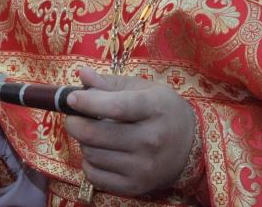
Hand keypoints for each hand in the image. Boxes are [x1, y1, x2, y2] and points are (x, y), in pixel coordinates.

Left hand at [63, 67, 196, 195]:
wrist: (191, 146)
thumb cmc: (162, 110)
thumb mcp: (143, 90)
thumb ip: (110, 83)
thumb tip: (82, 74)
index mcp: (155, 109)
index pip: (116, 107)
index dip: (88, 103)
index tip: (71, 99)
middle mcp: (151, 140)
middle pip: (97, 134)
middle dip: (75, 123)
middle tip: (72, 116)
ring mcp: (143, 167)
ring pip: (92, 154)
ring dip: (83, 142)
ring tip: (91, 133)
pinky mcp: (135, 187)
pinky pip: (95, 177)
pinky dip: (89, 163)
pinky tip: (98, 152)